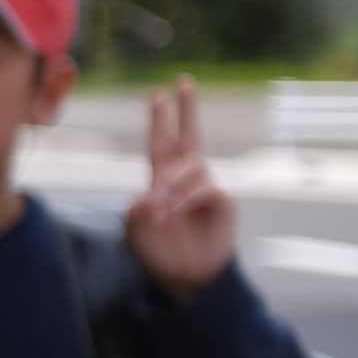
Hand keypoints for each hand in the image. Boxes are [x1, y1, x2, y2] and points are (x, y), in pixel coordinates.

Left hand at [127, 75, 235, 301]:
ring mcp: (205, 189)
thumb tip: (155, 192)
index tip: (156, 94)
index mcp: (161, 182)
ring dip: (176, 183)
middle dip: (185, 110)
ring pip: (193, 166)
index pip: (160, 144)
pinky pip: (206, 188)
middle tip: (183, 81)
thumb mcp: (136, 230)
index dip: (159, 121)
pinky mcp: (221, 202)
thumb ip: (136, 209)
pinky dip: (191, 196)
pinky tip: (180, 210)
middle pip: (187, 137)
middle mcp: (185, 180)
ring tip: (166, 209)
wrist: (185, 276)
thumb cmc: (159, 252)